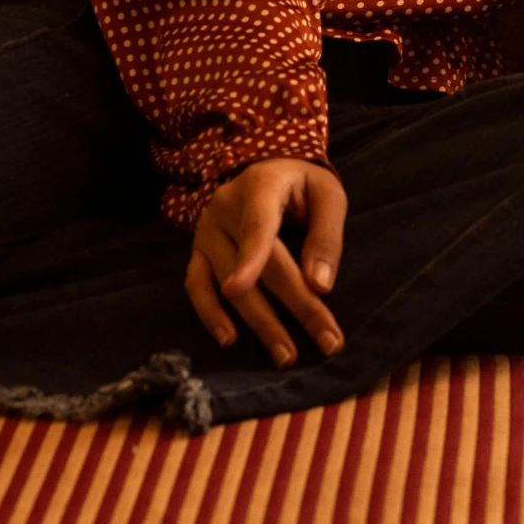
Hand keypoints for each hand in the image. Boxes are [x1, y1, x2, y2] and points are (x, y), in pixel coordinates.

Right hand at [186, 159, 346, 367]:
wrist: (268, 168)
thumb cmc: (302, 184)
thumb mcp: (327, 195)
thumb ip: (325, 235)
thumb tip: (320, 286)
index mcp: (259, 186)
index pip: (257, 226)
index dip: (252, 260)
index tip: (245, 290)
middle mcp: (224, 208)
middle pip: (258, 265)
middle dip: (295, 306)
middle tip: (327, 342)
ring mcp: (206, 231)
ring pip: (228, 284)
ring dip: (259, 323)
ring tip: (286, 355)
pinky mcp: (198, 252)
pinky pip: (196, 286)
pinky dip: (210, 315)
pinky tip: (229, 340)